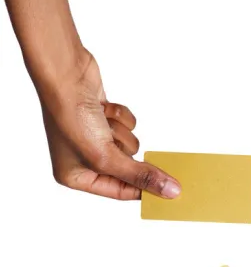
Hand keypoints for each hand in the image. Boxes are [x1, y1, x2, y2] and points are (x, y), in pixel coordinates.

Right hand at [38, 50, 180, 200]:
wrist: (65, 74)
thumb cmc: (72, 117)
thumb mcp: (108, 157)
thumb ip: (140, 176)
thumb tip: (169, 192)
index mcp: (75, 176)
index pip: (119, 191)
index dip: (143, 189)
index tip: (168, 189)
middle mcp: (82, 159)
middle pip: (127, 168)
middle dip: (124, 151)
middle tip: (114, 141)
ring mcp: (93, 138)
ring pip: (129, 145)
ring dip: (121, 132)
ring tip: (102, 122)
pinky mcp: (104, 120)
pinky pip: (128, 127)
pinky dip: (121, 117)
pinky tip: (104, 108)